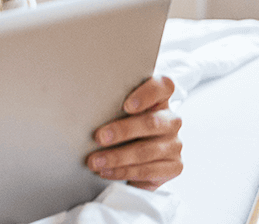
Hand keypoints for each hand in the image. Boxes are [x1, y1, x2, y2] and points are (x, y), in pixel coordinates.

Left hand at [85, 76, 182, 190]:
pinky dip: (123, 172)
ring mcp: (174, 144)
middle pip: (152, 122)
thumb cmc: (122, 130)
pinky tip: (106, 172)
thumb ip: (111, 107)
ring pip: (147, 150)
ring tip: (95, 161)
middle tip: (98, 137)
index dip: (147, 94)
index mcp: (160, 99)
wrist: (134, 161)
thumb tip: (84, 110)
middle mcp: (171, 120)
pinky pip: (148, 170)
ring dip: (117, 157)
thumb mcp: (117, 114)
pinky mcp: (174, 166)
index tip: (126, 105)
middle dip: (122, 130)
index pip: (164, 86)